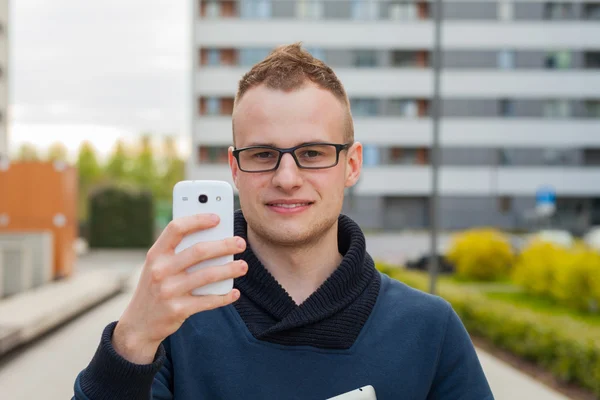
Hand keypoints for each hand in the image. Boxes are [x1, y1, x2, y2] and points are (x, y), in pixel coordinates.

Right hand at [112, 213, 246, 363]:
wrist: (138, 325)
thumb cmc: (156, 288)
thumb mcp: (157, 266)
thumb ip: (178, 252)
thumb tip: (215, 237)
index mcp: (155, 254)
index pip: (176, 228)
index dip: (198, 220)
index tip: (218, 218)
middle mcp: (160, 270)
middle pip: (198, 251)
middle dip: (224, 245)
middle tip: (240, 243)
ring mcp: (168, 291)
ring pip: (208, 275)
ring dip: (230, 269)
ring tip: (243, 266)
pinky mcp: (178, 310)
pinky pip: (208, 300)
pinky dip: (224, 296)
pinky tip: (234, 292)